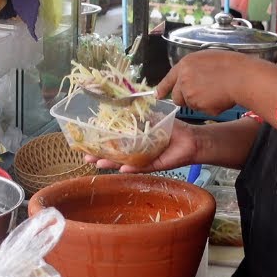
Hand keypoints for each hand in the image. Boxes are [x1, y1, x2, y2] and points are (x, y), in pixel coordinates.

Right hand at [86, 120, 202, 172]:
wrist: (190, 139)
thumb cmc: (172, 128)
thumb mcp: (152, 118)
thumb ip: (137, 116)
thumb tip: (120, 107)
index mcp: (134, 140)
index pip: (114, 142)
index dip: (100, 143)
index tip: (86, 143)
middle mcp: (136, 151)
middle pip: (114, 155)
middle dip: (99, 156)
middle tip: (86, 158)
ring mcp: (143, 160)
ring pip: (123, 164)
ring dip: (110, 164)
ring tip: (98, 164)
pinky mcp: (153, 166)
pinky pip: (140, 168)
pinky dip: (131, 168)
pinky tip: (121, 169)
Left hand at [157, 50, 245, 115]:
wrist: (240, 77)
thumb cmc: (231, 65)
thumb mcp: (208, 58)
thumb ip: (194, 68)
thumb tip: (190, 77)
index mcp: (185, 64)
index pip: (168, 78)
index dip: (163, 88)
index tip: (157, 95)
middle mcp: (184, 79)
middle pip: (177, 97)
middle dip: (186, 99)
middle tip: (204, 93)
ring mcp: (190, 93)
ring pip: (191, 104)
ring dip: (201, 103)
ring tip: (217, 92)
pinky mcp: (198, 106)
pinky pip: (203, 111)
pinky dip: (211, 108)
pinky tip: (220, 98)